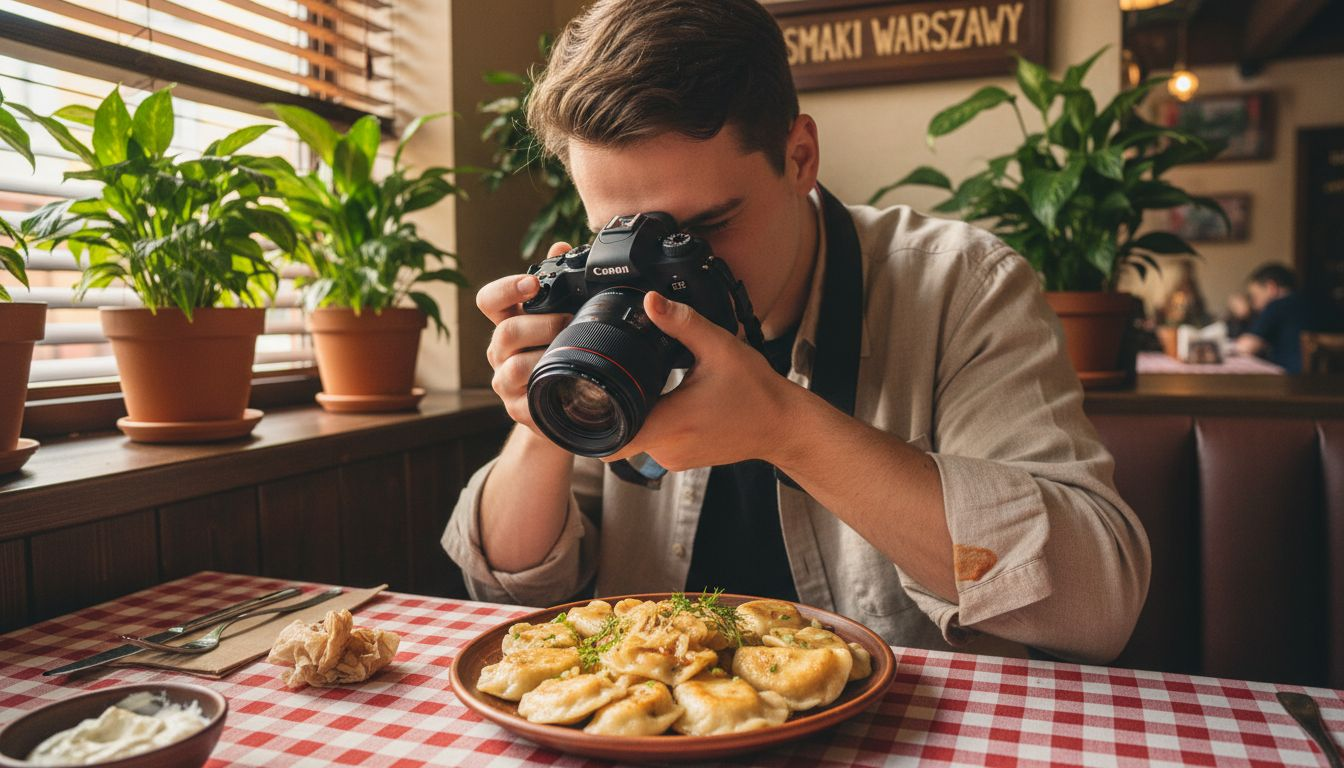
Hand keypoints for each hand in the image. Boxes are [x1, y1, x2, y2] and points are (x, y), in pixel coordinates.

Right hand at [477, 242, 573, 435]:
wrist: (568, 402)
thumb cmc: (564, 352)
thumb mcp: (565, 315)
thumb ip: (561, 283)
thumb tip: (561, 247)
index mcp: (509, 322)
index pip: (490, 300)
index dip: (507, 289)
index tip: (533, 283)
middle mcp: (501, 351)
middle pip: (506, 332)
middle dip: (541, 325)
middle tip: (569, 323)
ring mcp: (505, 382)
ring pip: (513, 367)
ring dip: (545, 357)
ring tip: (571, 354)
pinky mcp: (517, 410)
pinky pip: (526, 402)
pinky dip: (547, 391)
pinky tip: (566, 384)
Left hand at [604, 291, 796, 470]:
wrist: (784, 425)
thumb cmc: (756, 391)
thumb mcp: (720, 348)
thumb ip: (682, 323)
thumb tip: (651, 301)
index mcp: (668, 424)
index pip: (608, 438)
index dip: (589, 419)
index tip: (584, 396)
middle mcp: (666, 449)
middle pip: (617, 432)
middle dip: (615, 406)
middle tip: (624, 377)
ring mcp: (674, 459)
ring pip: (635, 437)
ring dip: (637, 414)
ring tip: (656, 388)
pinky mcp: (682, 460)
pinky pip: (655, 442)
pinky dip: (656, 423)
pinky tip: (672, 402)